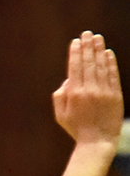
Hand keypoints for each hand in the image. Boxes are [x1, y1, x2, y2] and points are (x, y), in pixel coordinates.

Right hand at [52, 31, 122, 146]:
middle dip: (87, 46)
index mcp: (74, 94)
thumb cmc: (76, 129)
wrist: (97, 142)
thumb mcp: (60, 115)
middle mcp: (90, 90)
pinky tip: (108, 53)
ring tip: (97, 38)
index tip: (75, 42)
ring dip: (99, 50)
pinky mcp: (115, 95)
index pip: (75, 68)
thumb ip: (60, 96)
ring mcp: (104, 92)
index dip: (75, 53)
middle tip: (86, 33)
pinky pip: (113, 75)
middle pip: (88, 63)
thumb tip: (68, 80)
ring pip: (101, 66)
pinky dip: (110, 63)